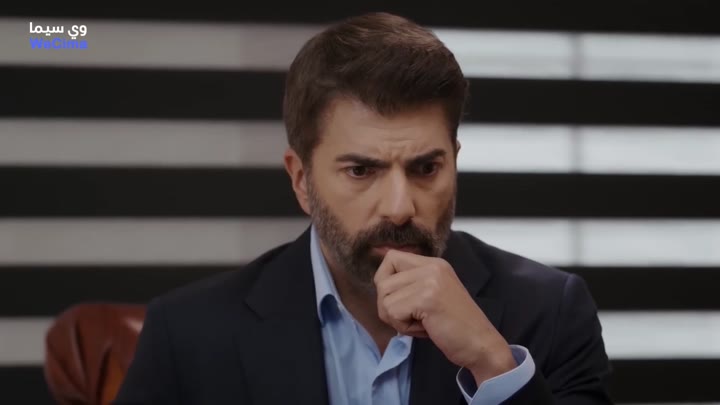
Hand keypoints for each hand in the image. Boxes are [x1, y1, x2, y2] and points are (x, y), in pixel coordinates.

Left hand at [374, 249, 515, 384]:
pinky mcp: (427, 299)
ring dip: (397, 319)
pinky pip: (392, 312)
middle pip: (382, 280)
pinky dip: (404, 327)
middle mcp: (431, 267)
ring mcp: (430, 281)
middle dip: (389, 306)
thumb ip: (411, 285)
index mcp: (434, 263)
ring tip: (422, 323)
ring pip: (384, 299)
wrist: (481, 345)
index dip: (385, 280)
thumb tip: (380, 281)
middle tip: (413, 318)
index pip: (391, 258)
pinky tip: (425, 329)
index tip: (400, 299)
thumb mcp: (432, 294)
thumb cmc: (455, 326)